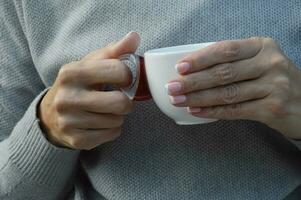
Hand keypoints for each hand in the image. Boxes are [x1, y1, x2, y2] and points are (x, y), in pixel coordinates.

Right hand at [38, 32, 139, 149]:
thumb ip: (114, 51)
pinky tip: (102, 123)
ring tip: (107, 111)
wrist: (50, 114)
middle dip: (126, 102)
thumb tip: (134, 36)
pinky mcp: (76, 139)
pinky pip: (112, 135)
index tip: (124, 80)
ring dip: (118, 116)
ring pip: (117, 121)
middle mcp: (67, 97)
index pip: (118, 71)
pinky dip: (112, 129)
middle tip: (120, 100)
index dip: (128, 76)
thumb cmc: (78, 84)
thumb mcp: (90, 64)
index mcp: (71, 73)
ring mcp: (70, 121)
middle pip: (120, 103)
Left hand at [166, 37, 300, 138]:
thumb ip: (233, 62)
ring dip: (198, 98)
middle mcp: (270, 63)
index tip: (180, 67)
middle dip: (193, 81)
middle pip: (224, 72)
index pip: (226, 49)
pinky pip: (235, 110)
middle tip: (172, 87)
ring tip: (178, 100)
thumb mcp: (259, 62)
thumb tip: (192, 71)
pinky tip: (196, 111)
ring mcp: (274, 86)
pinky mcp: (273, 108)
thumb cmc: (273, 80)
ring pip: (227, 93)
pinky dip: (212, 111)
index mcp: (263, 46)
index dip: (201, 58)